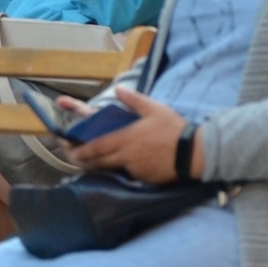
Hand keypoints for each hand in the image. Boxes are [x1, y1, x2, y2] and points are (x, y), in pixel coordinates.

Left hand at [65, 87, 192, 185]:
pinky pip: (131, 174)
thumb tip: (118, 88)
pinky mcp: (147, 178)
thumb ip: (134, 100)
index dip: (84, 151)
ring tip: (96, 164)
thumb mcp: (154, 109)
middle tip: (77, 160)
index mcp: (126, 138)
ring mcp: (137, 169)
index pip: (98, 146)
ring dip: (104, 166)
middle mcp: (127, 156)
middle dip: (87, 161)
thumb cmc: (174, 129)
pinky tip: (126, 167)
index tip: (73, 153)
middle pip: (102, 161)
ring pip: (115, 168)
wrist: (195, 153)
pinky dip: (125, 171)